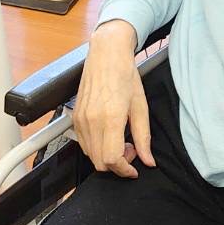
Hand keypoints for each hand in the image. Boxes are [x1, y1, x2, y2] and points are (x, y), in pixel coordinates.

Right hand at [72, 20, 151, 178]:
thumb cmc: (125, 75)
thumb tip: (148, 160)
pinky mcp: (75, 117)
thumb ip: (144, 137)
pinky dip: (96, 147)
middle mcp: (92, 120)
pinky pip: (83, 144)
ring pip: (90, 155)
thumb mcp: (141, 106)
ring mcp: (81, 119)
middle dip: (117, 164)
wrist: (106, 54)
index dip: (124, 170)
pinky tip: (109, 135)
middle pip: (99, 162)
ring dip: (106, 157)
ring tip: (121, 141)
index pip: (111, 159)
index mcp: (111, 117)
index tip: (134, 169)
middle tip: (131, 150)